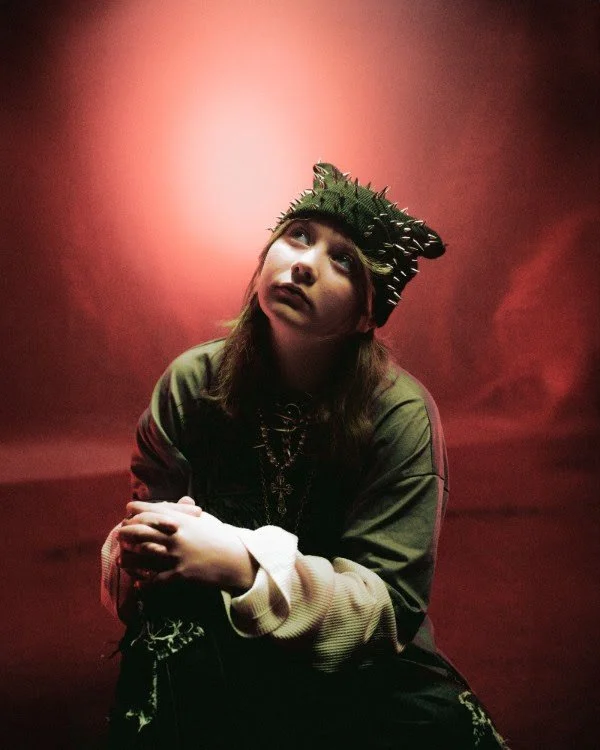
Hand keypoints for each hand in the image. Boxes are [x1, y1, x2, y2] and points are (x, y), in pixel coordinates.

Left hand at [118, 501, 257, 592]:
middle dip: (127, 532)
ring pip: (142, 555)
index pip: (151, 511)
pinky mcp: (180, 575)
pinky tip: (138, 585)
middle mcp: (175, 536)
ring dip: (129, 557)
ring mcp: (176, 556)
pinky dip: (144, 584)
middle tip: (120, 535)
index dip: (136, 510)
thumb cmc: (220, 538)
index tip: (128, 511)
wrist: (237, 559)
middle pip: (141, 531)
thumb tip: (182, 501)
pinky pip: (155, 581)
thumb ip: (189, 513)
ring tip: (121, 558)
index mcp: (181, 520)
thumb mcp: (205, 521)